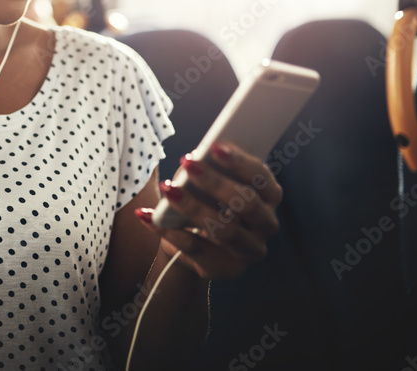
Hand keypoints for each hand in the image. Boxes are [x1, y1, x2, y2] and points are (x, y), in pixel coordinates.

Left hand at [135, 142, 282, 280]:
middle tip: (187, 162)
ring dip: (193, 207)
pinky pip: (195, 249)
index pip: (261, 178)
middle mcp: (266, 225)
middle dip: (215, 182)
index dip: (240, 162)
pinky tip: (148, 216)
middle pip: (247, 204)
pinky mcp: (226, 269)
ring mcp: (249, 250)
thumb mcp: (206, 182)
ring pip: (224, 230)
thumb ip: (208, 169)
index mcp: (268, 196)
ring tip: (168, 189)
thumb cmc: (204, 200)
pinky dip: (168, 231)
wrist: (193, 244)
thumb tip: (195, 158)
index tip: (215, 146)